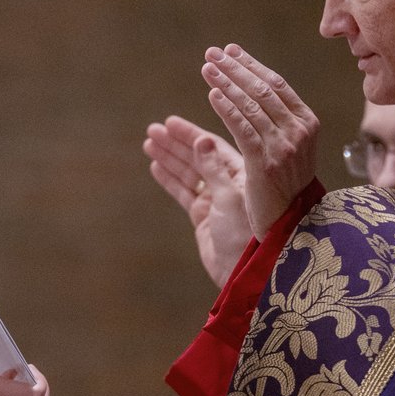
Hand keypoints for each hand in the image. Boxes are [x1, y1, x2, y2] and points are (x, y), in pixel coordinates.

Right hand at [144, 115, 250, 285]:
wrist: (243, 272)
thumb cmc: (245, 235)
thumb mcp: (230, 198)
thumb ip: (215, 170)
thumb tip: (201, 140)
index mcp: (241, 175)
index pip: (212, 147)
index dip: (191, 135)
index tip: (171, 122)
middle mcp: (227, 184)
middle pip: (197, 157)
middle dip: (176, 144)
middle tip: (153, 129)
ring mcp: (214, 200)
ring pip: (187, 173)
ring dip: (169, 158)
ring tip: (149, 143)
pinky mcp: (203, 217)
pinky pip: (183, 192)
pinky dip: (170, 179)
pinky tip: (156, 166)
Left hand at [200, 44, 318, 236]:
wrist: (294, 226)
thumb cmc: (289, 187)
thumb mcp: (291, 149)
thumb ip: (279, 122)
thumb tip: (256, 93)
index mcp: (307, 123)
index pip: (276, 85)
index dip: (252, 66)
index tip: (231, 50)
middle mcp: (298, 131)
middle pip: (263, 90)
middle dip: (235, 68)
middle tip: (212, 53)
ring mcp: (284, 146)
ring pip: (251, 106)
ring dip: (226, 83)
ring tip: (206, 68)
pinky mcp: (265, 163)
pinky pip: (243, 129)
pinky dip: (228, 110)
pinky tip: (212, 95)